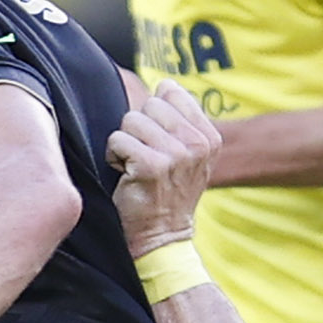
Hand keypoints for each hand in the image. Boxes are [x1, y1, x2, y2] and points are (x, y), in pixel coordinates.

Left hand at [105, 75, 223, 254]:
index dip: (154, 115)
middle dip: (138, 129)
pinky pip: (118, 140)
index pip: (171, 92)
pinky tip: (125, 175)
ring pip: (131, 120)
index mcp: (209, 136)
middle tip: (144, 157)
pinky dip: (114, 157)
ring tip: (135, 167)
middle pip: (149, 105)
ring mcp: (177, 154)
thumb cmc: (167, 194)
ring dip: (125, 144)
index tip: (157, 142)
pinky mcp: (152, 166)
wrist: (162, 237)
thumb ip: (181, 120)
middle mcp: (197, 143)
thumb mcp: (189, 156)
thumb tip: (163, 85)